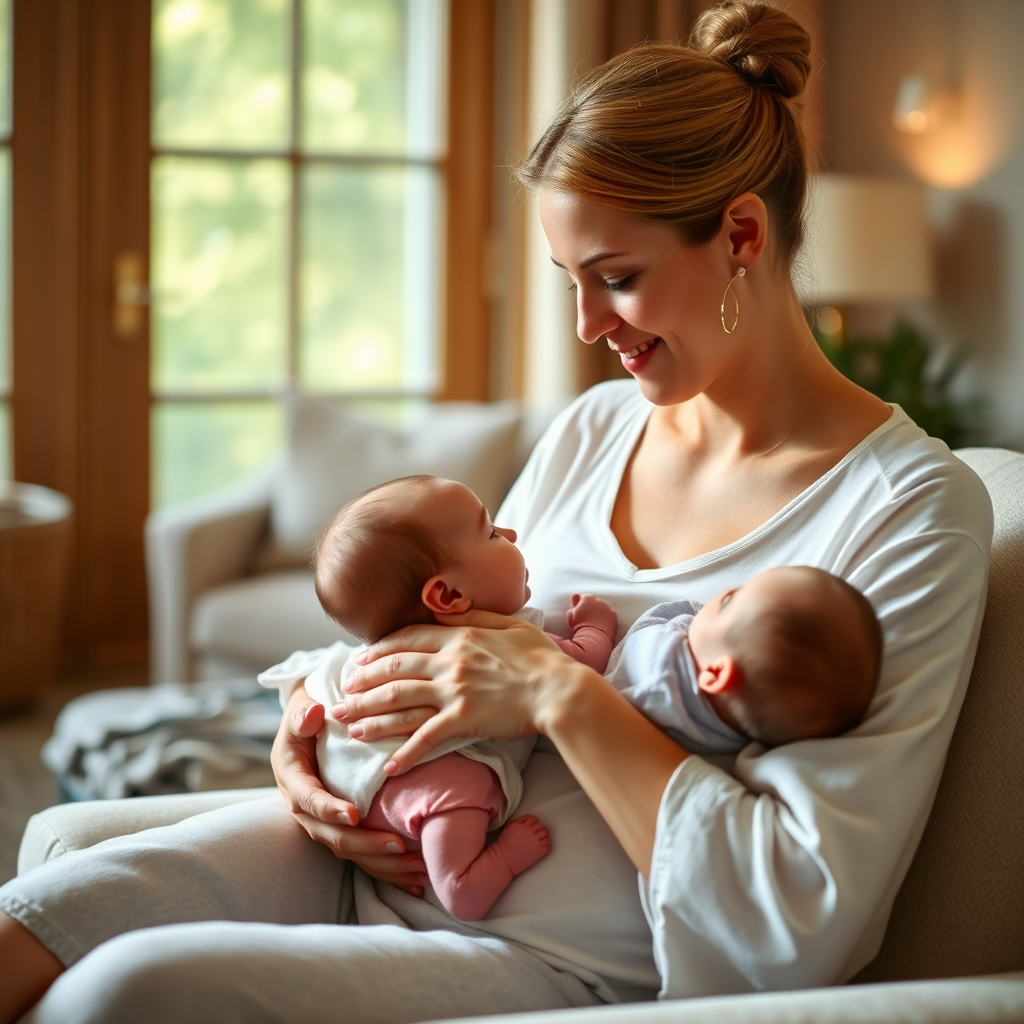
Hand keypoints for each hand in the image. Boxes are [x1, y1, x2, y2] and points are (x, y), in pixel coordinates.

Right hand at [272, 683, 427, 893]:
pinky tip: (414, 879)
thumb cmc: (309, 714)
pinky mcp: (339, 828)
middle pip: (330, 835)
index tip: (354, 815)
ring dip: (381, 863)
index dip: (329, 809)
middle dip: (364, 844)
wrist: (307, 725)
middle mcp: (304, 807)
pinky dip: (386, 868)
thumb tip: (315, 714)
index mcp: (292, 779)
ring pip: (348, 851)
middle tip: (397, 845)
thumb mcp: (301, 709)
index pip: (308, 800)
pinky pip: (361, 854)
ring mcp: (321, 821)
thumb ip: (304, 715)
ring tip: (416, 868)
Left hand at [339, 611, 576, 773]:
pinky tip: (388, 766)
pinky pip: (425, 737)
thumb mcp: (509, 624)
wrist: (560, 690)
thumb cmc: (542, 658)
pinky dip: (404, 753)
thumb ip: (474, 616)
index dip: (379, 649)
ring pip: (399, 701)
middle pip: (394, 669)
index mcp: (459, 635)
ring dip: (370, 715)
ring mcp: (454, 690)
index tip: (361, 659)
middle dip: (363, 682)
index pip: (408, 638)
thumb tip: (445, 610)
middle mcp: (449, 661)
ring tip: (349, 726)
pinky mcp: (463, 719)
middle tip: (343, 693)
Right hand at [566, 593, 617, 635]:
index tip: (580, 612)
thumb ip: (574, 604)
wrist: (592, 638)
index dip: (582, 605)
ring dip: (600, 612)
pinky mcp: (614, 615)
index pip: (585, 597)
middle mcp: (598, 600)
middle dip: (592, 607)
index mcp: (587, 599)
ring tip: (595, 623)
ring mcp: (607, 607)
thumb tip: (576, 595)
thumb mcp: (571, 616)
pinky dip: (607, 618)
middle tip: (588, 618)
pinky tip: (603, 625)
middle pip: (595, 601)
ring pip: (603, 607)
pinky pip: (610, 614)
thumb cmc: (579, 627)